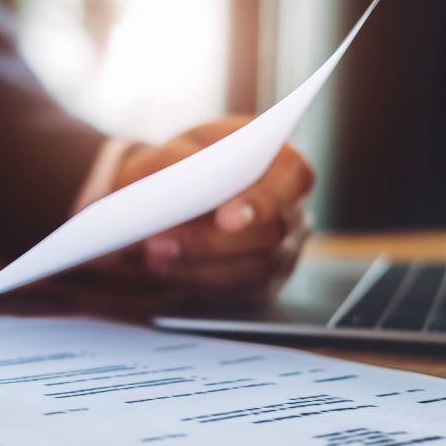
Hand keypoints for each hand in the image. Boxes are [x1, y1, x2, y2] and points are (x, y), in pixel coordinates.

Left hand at [89, 117, 313, 302]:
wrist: (163, 197)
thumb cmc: (174, 168)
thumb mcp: (165, 154)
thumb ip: (172, 161)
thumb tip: (181, 182)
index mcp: (276, 159)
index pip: (292, 175)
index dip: (263, 199)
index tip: (225, 220)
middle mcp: (289, 205)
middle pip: (271, 232)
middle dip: (212, 242)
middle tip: (160, 243)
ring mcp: (282, 247)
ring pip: (255, 268)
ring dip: (199, 266)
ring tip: (153, 256)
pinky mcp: (264, 280)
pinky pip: (240, 291)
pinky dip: (199, 282)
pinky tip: (165, 270)